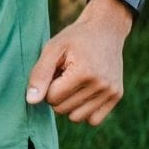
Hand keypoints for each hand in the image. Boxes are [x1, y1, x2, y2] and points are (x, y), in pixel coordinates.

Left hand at [25, 0, 131, 125]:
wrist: (106, 28)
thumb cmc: (76, 38)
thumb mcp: (53, 48)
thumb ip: (40, 74)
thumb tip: (31, 101)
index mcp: (83, 72)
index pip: (52, 98)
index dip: (48, 85)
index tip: (55, 70)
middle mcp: (100, 85)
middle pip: (63, 109)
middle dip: (57, 94)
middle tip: (65, 75)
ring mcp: (111, 92)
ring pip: (76, 117)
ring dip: (70, 104)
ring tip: (74, 83)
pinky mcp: (117, 96)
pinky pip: (93, 120)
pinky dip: (85, 111)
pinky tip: (84, 92)